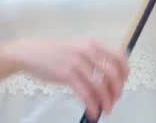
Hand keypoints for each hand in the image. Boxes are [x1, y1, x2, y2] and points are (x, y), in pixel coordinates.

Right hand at [1, 37, 128, 119]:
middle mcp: (88, 51)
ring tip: (107, 109)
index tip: (124, 82)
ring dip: (106, 101)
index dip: (125, 72)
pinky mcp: (67, 75)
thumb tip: (110, 75)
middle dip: (117, 90)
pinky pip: (85, 93)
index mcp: (93, 44)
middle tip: (115, 100)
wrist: (30, 53)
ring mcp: (78, 63)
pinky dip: (92, 105)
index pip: (118, 56)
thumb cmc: (55, 52)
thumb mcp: (78, 47)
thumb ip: (93, 57)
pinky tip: (93, 112)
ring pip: (100, 86)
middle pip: (112, 73)